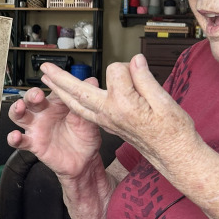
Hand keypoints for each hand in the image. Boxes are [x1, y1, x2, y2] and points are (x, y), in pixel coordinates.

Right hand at [7, 83, 103, 181]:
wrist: (84, 161)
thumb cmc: (86, 138)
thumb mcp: (89, 119)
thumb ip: (85, 103)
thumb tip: (92, 81)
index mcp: (57, 103)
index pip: (50, 89)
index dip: (48, 82)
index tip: (49, 76)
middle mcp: (44, 113)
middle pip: (31, 99)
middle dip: (31, 95)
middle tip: (37, 95)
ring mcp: (37, 127)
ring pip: (19, 115)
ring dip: (17, 109)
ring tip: (20, 107)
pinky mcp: (33, 143)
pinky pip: (20, 140)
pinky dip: (14, 138)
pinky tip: (16, 136)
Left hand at [39, 56, 197, 169]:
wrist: (175, 157)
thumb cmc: (174, 132)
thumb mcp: (165, 101)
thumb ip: (145, 79)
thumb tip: (133, 60)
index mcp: (123, 105)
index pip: (115, 71)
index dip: (128, 66)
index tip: (140, 69)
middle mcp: (110, 114)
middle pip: (79, 91)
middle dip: (60, 79)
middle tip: (44, 67)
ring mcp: (107, 122)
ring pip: (77, 103)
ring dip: (61, 90)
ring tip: (47, 79)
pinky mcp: (109, 126)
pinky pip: (84, 112)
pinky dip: (72, 102)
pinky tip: (69, 98)